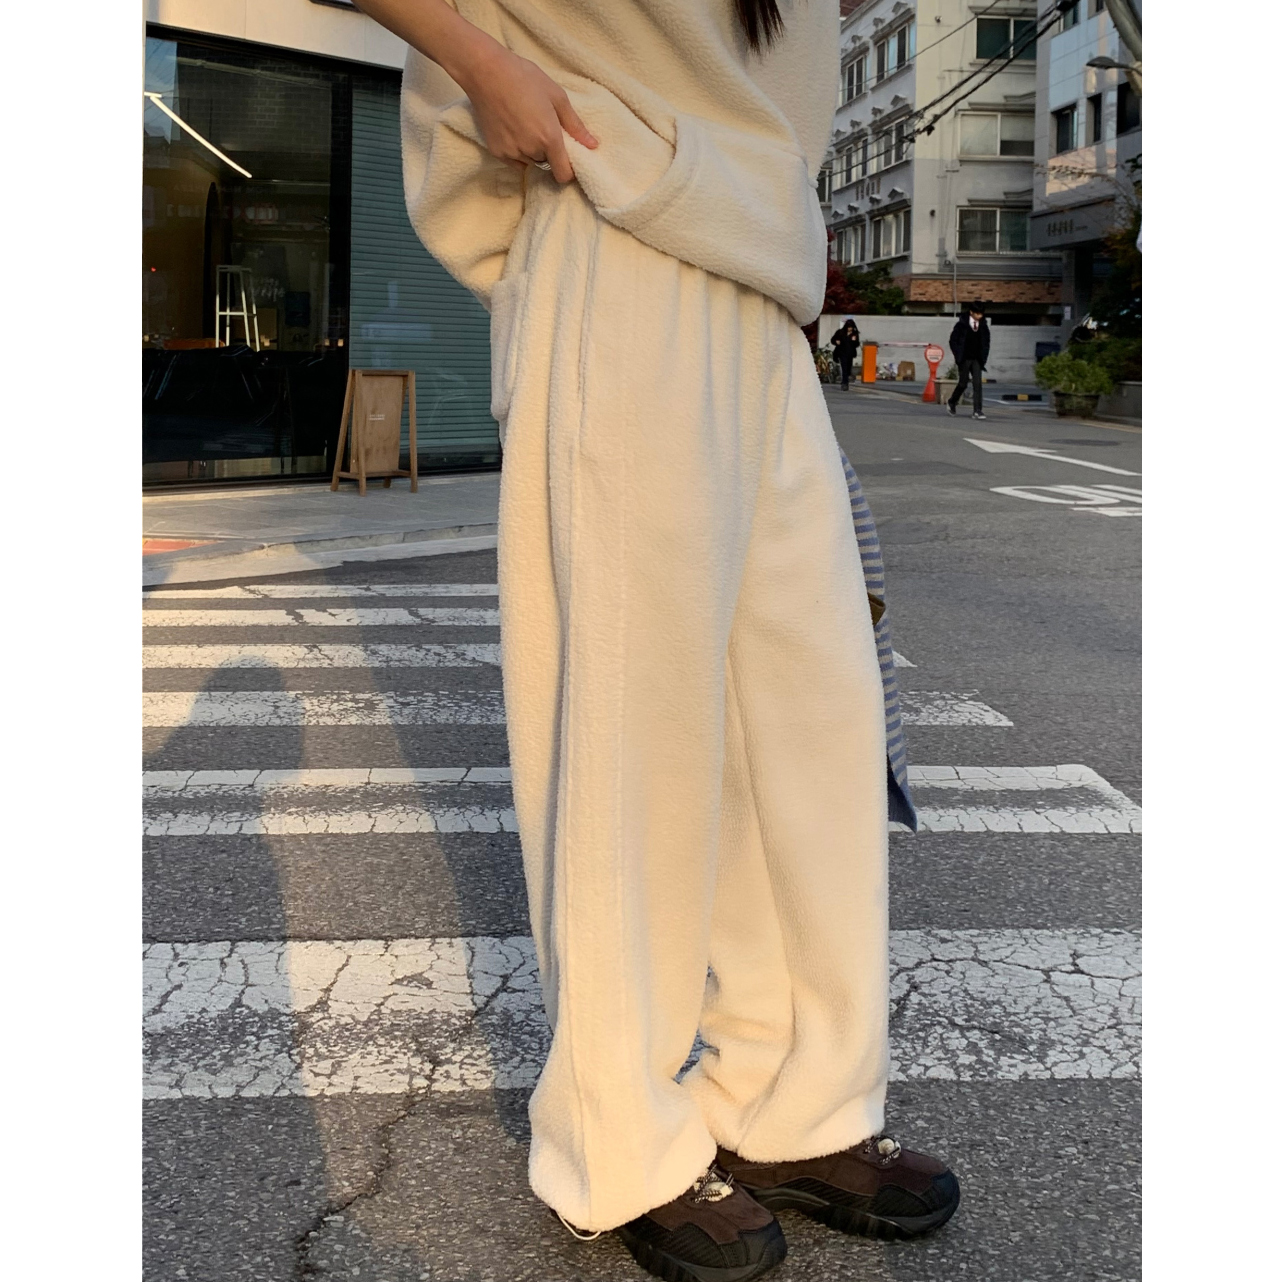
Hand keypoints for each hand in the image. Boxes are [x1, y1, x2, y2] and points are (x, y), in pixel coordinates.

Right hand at [458, 44, 597, 182]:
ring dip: (532, 151)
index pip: (563, 175)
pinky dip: (518, 152)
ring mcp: (512, 152)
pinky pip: (514, 161)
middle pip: (547, 165)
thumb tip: (593, 145)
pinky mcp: (496, 151)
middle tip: (542, 127)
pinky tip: (514, 129)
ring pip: (530, 162)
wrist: (486, 71)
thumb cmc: (524, 78)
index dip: (568, 171)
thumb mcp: (556, 96)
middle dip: (549, 152)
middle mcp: (531, 150)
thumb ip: (575, 125)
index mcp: (549, 137)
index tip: (567, 158)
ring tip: (526, 124)